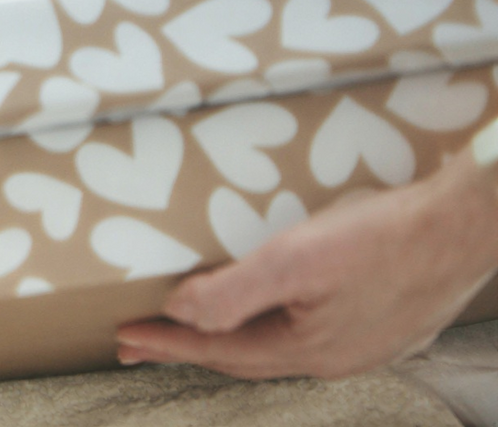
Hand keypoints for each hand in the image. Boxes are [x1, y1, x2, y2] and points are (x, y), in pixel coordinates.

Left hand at [116, 151, 497, 378]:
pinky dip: (269, 325)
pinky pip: (308, 332)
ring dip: (228, 338)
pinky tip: (267, 312)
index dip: (168, 343)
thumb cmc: (385, 238)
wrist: (466, 229)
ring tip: (192, 330)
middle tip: (139, 341)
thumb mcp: (297, 259)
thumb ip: (235, 291)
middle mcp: (334, 358)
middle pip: (243, 356)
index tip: (123, 337)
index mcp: (307, 349)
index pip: (217, 351)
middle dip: (187, 347)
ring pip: (276, 347)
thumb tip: (180, 311)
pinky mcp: (383, 322)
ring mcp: (363, 343)